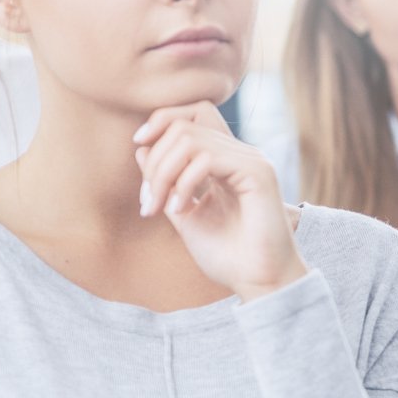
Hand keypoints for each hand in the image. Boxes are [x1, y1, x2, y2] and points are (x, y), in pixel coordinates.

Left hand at [134, 102, 306, 301]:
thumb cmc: (227, 255)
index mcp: (226, 161)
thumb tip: (142, 148)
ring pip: (189, 138)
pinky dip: (183, 183)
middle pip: (182, 124)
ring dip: (163, 173)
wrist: (258, 282)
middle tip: (148, 202)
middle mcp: (240, 154)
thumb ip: (165, 182)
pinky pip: (206, 158)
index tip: (139, 151)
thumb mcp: (183, 214)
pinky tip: (180, 210)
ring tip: (160, 208)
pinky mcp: (257, 173)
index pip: (191, 115)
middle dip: (154, 162)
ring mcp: (251, 160)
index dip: (160, 123)